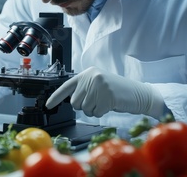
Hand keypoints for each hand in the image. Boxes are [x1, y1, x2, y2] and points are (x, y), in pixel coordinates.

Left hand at [45, 67, 164, 117]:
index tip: (47, 106)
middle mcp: (91, 77)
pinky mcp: (106, 96)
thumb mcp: (98, 84)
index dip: (55, 97)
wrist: (138, 93)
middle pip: (75, 102)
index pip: (66, 86)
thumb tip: (71, 100)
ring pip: (84, 109)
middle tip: (98, 100)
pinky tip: (110, 105)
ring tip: (104, 101)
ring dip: (94, 110)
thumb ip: (84, 88)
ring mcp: (99, 86)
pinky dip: (102, 113)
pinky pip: (95, 113)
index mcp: (87, 73)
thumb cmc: (117, 91)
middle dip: (85, 106)